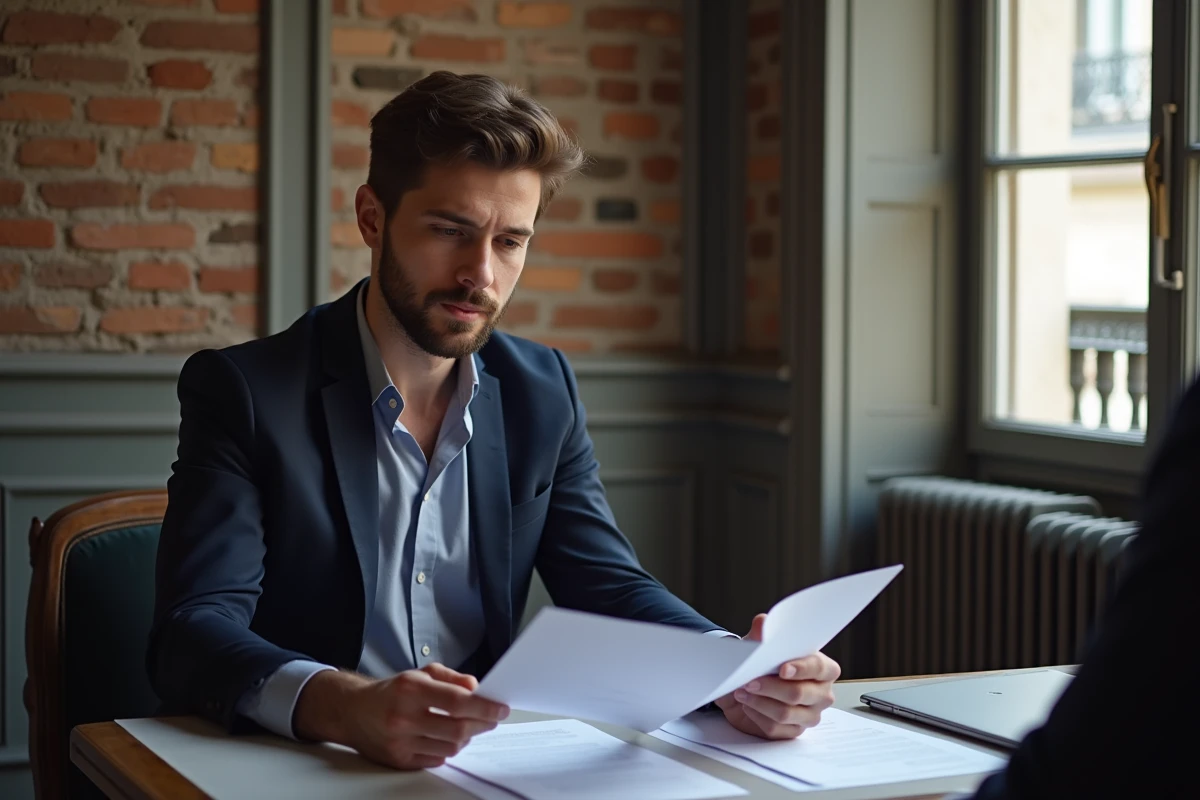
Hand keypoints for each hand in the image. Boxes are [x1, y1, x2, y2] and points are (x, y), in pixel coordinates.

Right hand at [293, 663, 509, 768]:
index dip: (484, 706)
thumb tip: (476, 689)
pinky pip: (437, 759)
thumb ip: (451, 678)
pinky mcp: (399, 760)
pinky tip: (448, 737)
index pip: (457, 701)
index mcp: (411, 689)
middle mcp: (404, 716)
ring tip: (468, 726)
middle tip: (493, 719)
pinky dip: (449, 748)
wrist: (352, 712)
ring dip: (467, 737)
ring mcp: (401, 741)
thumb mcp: (420, 674)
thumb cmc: (391, 691)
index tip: (501, 708)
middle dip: (483, 724)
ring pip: (451, 746)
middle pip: (458, 728)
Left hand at [714, 613, 839, 738]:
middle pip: (800, 693)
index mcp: (822, 668)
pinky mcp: (793, 731)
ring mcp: (809, 715)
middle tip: (750, 680)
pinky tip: (747, 706)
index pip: (819, 668)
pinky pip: (775, 728)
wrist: (746, 687)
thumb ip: (762, 633)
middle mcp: (820, 693)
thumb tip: (762, 623)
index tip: (782, 668)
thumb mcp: (758, 645)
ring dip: (760, 702)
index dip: (802, 668)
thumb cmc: (762, 664)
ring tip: (742, 692)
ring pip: (786, 714)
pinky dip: (757, 715)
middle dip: (771, 687)